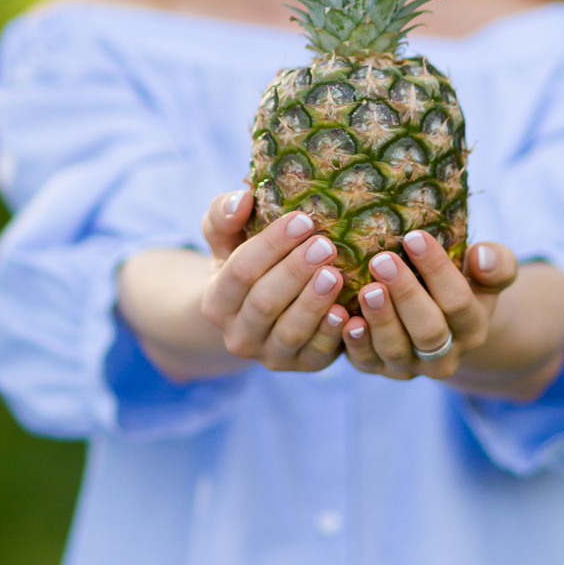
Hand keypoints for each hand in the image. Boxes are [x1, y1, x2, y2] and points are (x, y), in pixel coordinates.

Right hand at [199, 188, 348, 374]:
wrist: (259, 313)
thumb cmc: (245, 262)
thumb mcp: (226, 239)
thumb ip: (224, 215)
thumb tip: (242, 198)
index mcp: (217, 302)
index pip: (240, 271)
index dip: (271, 245)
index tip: (302, 219)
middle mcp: (238, 335)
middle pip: (264, 303)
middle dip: (295, 272)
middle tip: (325, 245)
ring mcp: (270, 355)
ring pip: (290, 331)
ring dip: (313, 303)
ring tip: (334, 274)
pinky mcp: (303, 365)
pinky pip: (317, 354)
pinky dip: (331, 335)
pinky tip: (346, 313)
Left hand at [341, 232, 517, 381]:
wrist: (440, 323)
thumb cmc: (461, 284)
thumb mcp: (486, 274)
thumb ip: (497, 264)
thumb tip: (481, 255)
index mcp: (473, 328)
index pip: (458, 301)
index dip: (437, 270)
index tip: (414, 237)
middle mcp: (444, 355)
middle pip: (428, 330)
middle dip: (406, 294)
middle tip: (383, 260)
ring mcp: (410, 366)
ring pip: (396, 349)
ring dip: (380, 319)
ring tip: (366, 288)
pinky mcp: (378, 369)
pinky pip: (365, 361)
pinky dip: (354, 342)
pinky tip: (343, 317)